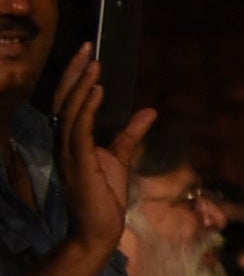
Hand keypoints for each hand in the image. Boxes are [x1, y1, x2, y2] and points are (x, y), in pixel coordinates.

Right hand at [52, 47, 140, 251]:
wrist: (99, 229)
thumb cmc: (105, 196)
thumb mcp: (121, 157)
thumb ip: (131, 134)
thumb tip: (149, 110)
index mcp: (69, 138)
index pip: (69, 100)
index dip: (76, 76)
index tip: (89, 54)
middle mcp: (62, 141)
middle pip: (64, 98)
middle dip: (76, 71)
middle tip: (88, 46)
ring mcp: (68, 151)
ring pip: (70, 110)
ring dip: (82, 85)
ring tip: (95, 64)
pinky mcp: (78, 162)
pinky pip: (79, 129)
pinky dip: (87, 108)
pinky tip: (97, 91)